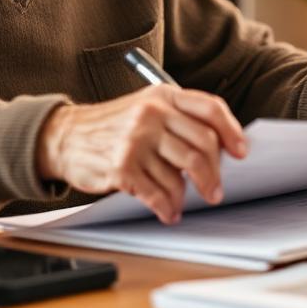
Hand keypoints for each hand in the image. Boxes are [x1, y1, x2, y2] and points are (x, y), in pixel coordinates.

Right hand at [36, 85, 247, 224]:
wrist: (65, 136)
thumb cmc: (112, 125)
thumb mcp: (144, 108)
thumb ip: (177, 120)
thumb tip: (220, 149)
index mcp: (161, 96)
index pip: (209, 109)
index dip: (231, 132)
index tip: (241, 152)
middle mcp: (151, 115)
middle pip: (202, 147)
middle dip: (214, 175)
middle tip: (215, 191)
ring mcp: (136, 140)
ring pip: (181, 175)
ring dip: (186, 195)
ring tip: (181, 201)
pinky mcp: (122, 167)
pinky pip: (158, 194)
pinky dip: (167, 208)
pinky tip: (168, 211)